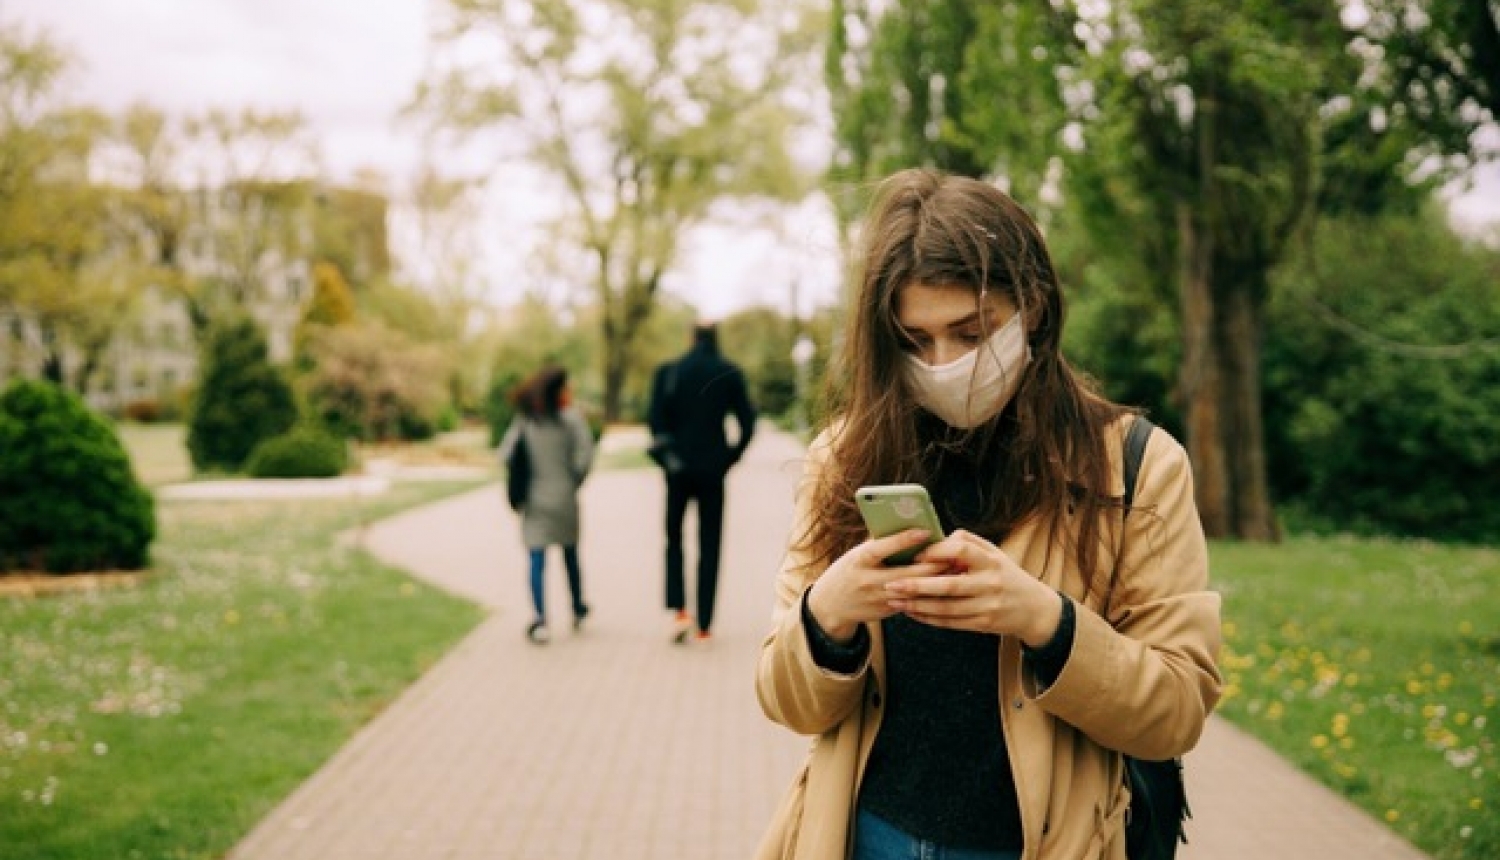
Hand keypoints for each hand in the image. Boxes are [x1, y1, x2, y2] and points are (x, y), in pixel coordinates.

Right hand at [806, 529, 948, 641]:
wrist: (831, 605)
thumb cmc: (849, 570)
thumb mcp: (856, 554)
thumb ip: (878, 544)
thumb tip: (907, 527)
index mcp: (858, 561)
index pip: (882, 548)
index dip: (903, 540)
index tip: (925, 531)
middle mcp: (867, 581)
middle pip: (906, 574)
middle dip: (931, 565)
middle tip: (953, 555)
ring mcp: (877, 599)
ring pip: (913, 591)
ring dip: (934, 581)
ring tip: (954, 570)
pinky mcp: (886, 611)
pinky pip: (911, 602)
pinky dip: (927, 593)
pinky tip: (943, 586)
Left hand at [883, 529, 1061, 645]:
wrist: (1034, 609)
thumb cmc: (1006, 575)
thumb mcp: (994, 553)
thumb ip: (967, 543)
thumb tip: (936, 541)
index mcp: (991, 561)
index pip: (962, 551)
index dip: (937, 552)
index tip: (916, 555)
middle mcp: (990, 584)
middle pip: (949, 586)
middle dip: (917, 585)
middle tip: (891, 584)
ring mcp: (987, 606)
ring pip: (946, 608)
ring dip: (917, 605)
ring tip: (894, 600)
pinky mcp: (983, 624)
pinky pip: (950, 622)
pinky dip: (928, 618)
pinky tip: (911, 612)